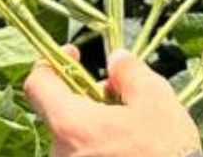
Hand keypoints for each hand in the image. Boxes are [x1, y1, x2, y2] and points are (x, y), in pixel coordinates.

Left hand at [24, 48, 202, 156]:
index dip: (52, 63)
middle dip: (87, 99)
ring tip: (132, 131)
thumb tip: (116, 60)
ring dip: (95, 127)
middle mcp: (60, 154)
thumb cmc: (165, 151)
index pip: (38, 85)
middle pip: (61, 113)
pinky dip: (100, 149)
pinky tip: (129, 151)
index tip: (75, 55)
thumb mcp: (155, 100)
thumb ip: (129, 73)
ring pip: (74, 139)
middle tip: (120, 97)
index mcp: (70, 125)